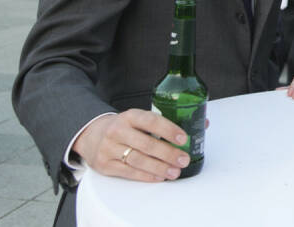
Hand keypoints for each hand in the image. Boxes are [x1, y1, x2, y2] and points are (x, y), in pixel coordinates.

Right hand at [72, 109, 188, 181]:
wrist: (91, 135)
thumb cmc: (124, 127)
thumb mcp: (139, 118)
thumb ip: (166, 121)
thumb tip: (202, 123)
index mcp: (129, 116)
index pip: (151, 121)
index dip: (169, 129)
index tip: (183, 138)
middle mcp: (117, 131)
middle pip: (146, 144)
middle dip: (168, 153)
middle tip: (184, 159)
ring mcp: (109, 149)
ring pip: (138, 160)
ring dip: (159, 168)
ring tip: (175, 171)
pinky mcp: (105, 165)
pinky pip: (128, 172)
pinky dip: (146, 176)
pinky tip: (159, 177)